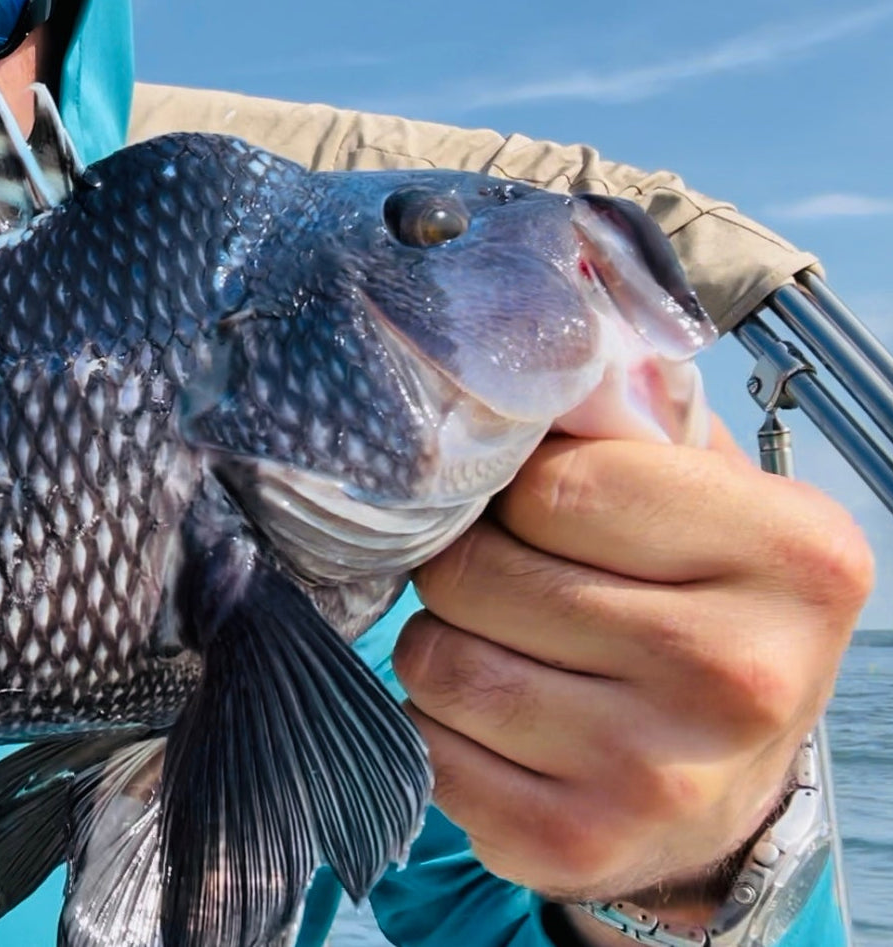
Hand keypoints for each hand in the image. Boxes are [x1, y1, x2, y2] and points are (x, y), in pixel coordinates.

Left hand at [395, 432, 867, 933]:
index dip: (512, 492)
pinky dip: (437, 726)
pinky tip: (501, 725)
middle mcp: (740, 671)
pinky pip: (425, 746)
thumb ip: (624, 421)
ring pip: (437, 660)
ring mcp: (657, 772)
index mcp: (792, 553)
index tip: (535, 511)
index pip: (553, 484)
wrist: (727, 787)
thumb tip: (531, 340)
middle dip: (466, 568)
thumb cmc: (698, 610)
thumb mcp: (706, 498)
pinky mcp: (574, 844)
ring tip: (508, 651)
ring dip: (442, 645)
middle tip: (511, 585)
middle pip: (480, 573)